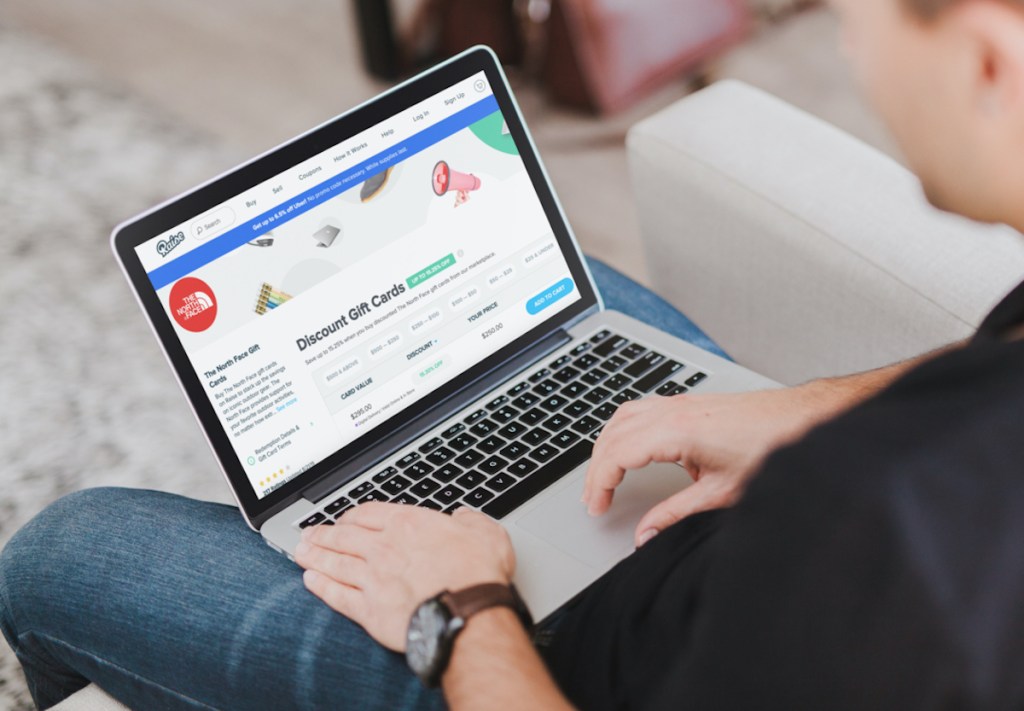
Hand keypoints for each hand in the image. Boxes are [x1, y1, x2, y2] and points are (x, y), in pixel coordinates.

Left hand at [295, 503, 514, 651]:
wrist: (467, 613)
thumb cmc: (478, 574)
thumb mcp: (485, 532)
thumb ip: (469, 521)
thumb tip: (464, 517)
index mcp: (408, 524)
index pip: (368, 513)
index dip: (351, 515)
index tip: (343, 519)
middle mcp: (384, 548)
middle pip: (343, 536)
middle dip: (323, 534)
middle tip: (308, 533)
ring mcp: (372, 579)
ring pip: (335, 563)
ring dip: (315, 556)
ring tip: (301, 552)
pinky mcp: (369, 610)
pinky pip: (337, 596)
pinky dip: (322, 587)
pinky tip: (311, 581)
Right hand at [583, 385, 833, 546]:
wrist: (803, 419)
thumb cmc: (772, 448)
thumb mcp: (722, 493)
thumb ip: (677, 514)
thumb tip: (646, 534)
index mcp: (678, 431)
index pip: (618, 453)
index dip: (600, 482)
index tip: (597, 506)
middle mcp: (674, 411)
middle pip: (613, 434)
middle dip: (597, 469)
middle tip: (594, 500)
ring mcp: (681, 403)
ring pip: (623, 417)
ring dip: (607, 446)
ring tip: (603, 476)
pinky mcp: (690, 403)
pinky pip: (641, 410)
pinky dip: (625, 430)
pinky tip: (629, 448)